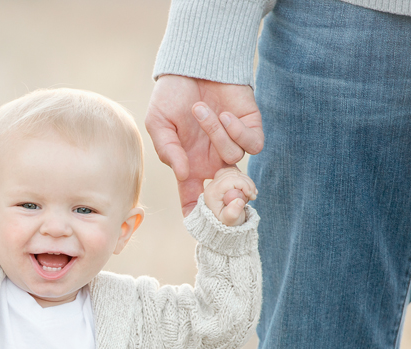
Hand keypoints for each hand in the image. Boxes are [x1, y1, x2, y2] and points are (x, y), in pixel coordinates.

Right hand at [146, 75, 262, 215]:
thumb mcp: (158, 123)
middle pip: (224, 191)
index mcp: (190, 163)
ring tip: (202, 111)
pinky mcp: (250, 128)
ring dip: (216, 134)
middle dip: (226, 198)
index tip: (193, 223)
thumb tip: (184, 174)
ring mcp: (232, 144)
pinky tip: (224, 114)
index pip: (194, 195)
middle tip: (226, 199)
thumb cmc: (172, 94)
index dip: (195, 211)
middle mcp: (213, 158)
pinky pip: (252, 144)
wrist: (195, 64)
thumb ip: (167, 149)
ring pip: (233, 159)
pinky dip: (237, 132)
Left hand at [203, 166, 256, 225]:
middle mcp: (212, 185)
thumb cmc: (227, 222)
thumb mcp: (229, 221)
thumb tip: (239, 201)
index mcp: (212, 193)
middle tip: (253, 196)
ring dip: (246, 181)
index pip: (230, 180)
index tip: (252, 195)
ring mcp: (216, 181)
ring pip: (234, 172)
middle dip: (247, 184)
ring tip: (250, 195)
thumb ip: (232, 213)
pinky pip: (234, 172)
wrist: (223, 221)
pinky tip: (247, 189)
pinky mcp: (221, 178)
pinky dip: (243, 178)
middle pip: (233, 174)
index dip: (244, 185)